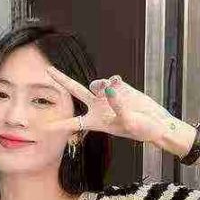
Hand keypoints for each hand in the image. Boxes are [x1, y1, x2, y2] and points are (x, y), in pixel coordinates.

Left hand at [43, 66, 172, 144]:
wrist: (156, 123)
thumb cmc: (141, 129)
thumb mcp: (127, 121)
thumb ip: (116, 104)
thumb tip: (108, 87)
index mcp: (95, 121)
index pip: (73, 122)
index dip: (59, 124)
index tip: (44, 127)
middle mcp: (97, 107)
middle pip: (76, 91)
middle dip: (62, 81)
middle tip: (49, 70)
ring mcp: (107, 96)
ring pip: (95, 84)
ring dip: (99, 85)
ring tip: (110, 88)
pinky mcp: (119, 87)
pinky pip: (112, 80)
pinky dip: (113, 82)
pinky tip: (117, 85)